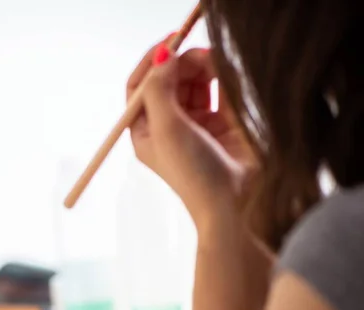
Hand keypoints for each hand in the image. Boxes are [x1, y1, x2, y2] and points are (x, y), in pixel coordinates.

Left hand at [127, 39, 257, 230]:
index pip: (140, 89)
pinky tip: (227, 76)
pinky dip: (222, 80)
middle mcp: (169, 127)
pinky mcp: (224, 124)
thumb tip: (162, 58)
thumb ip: (158, 90)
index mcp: (146, 132)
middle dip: (181, 64)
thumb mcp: (164, 129)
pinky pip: (219, 92)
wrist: (235, 201)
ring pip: (195, 83)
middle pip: (169, 81)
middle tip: (199, 54)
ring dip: (202, 68)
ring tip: (215, 64)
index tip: (169, 42)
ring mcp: (196, 125)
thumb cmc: (193, 173)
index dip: (151, 63)